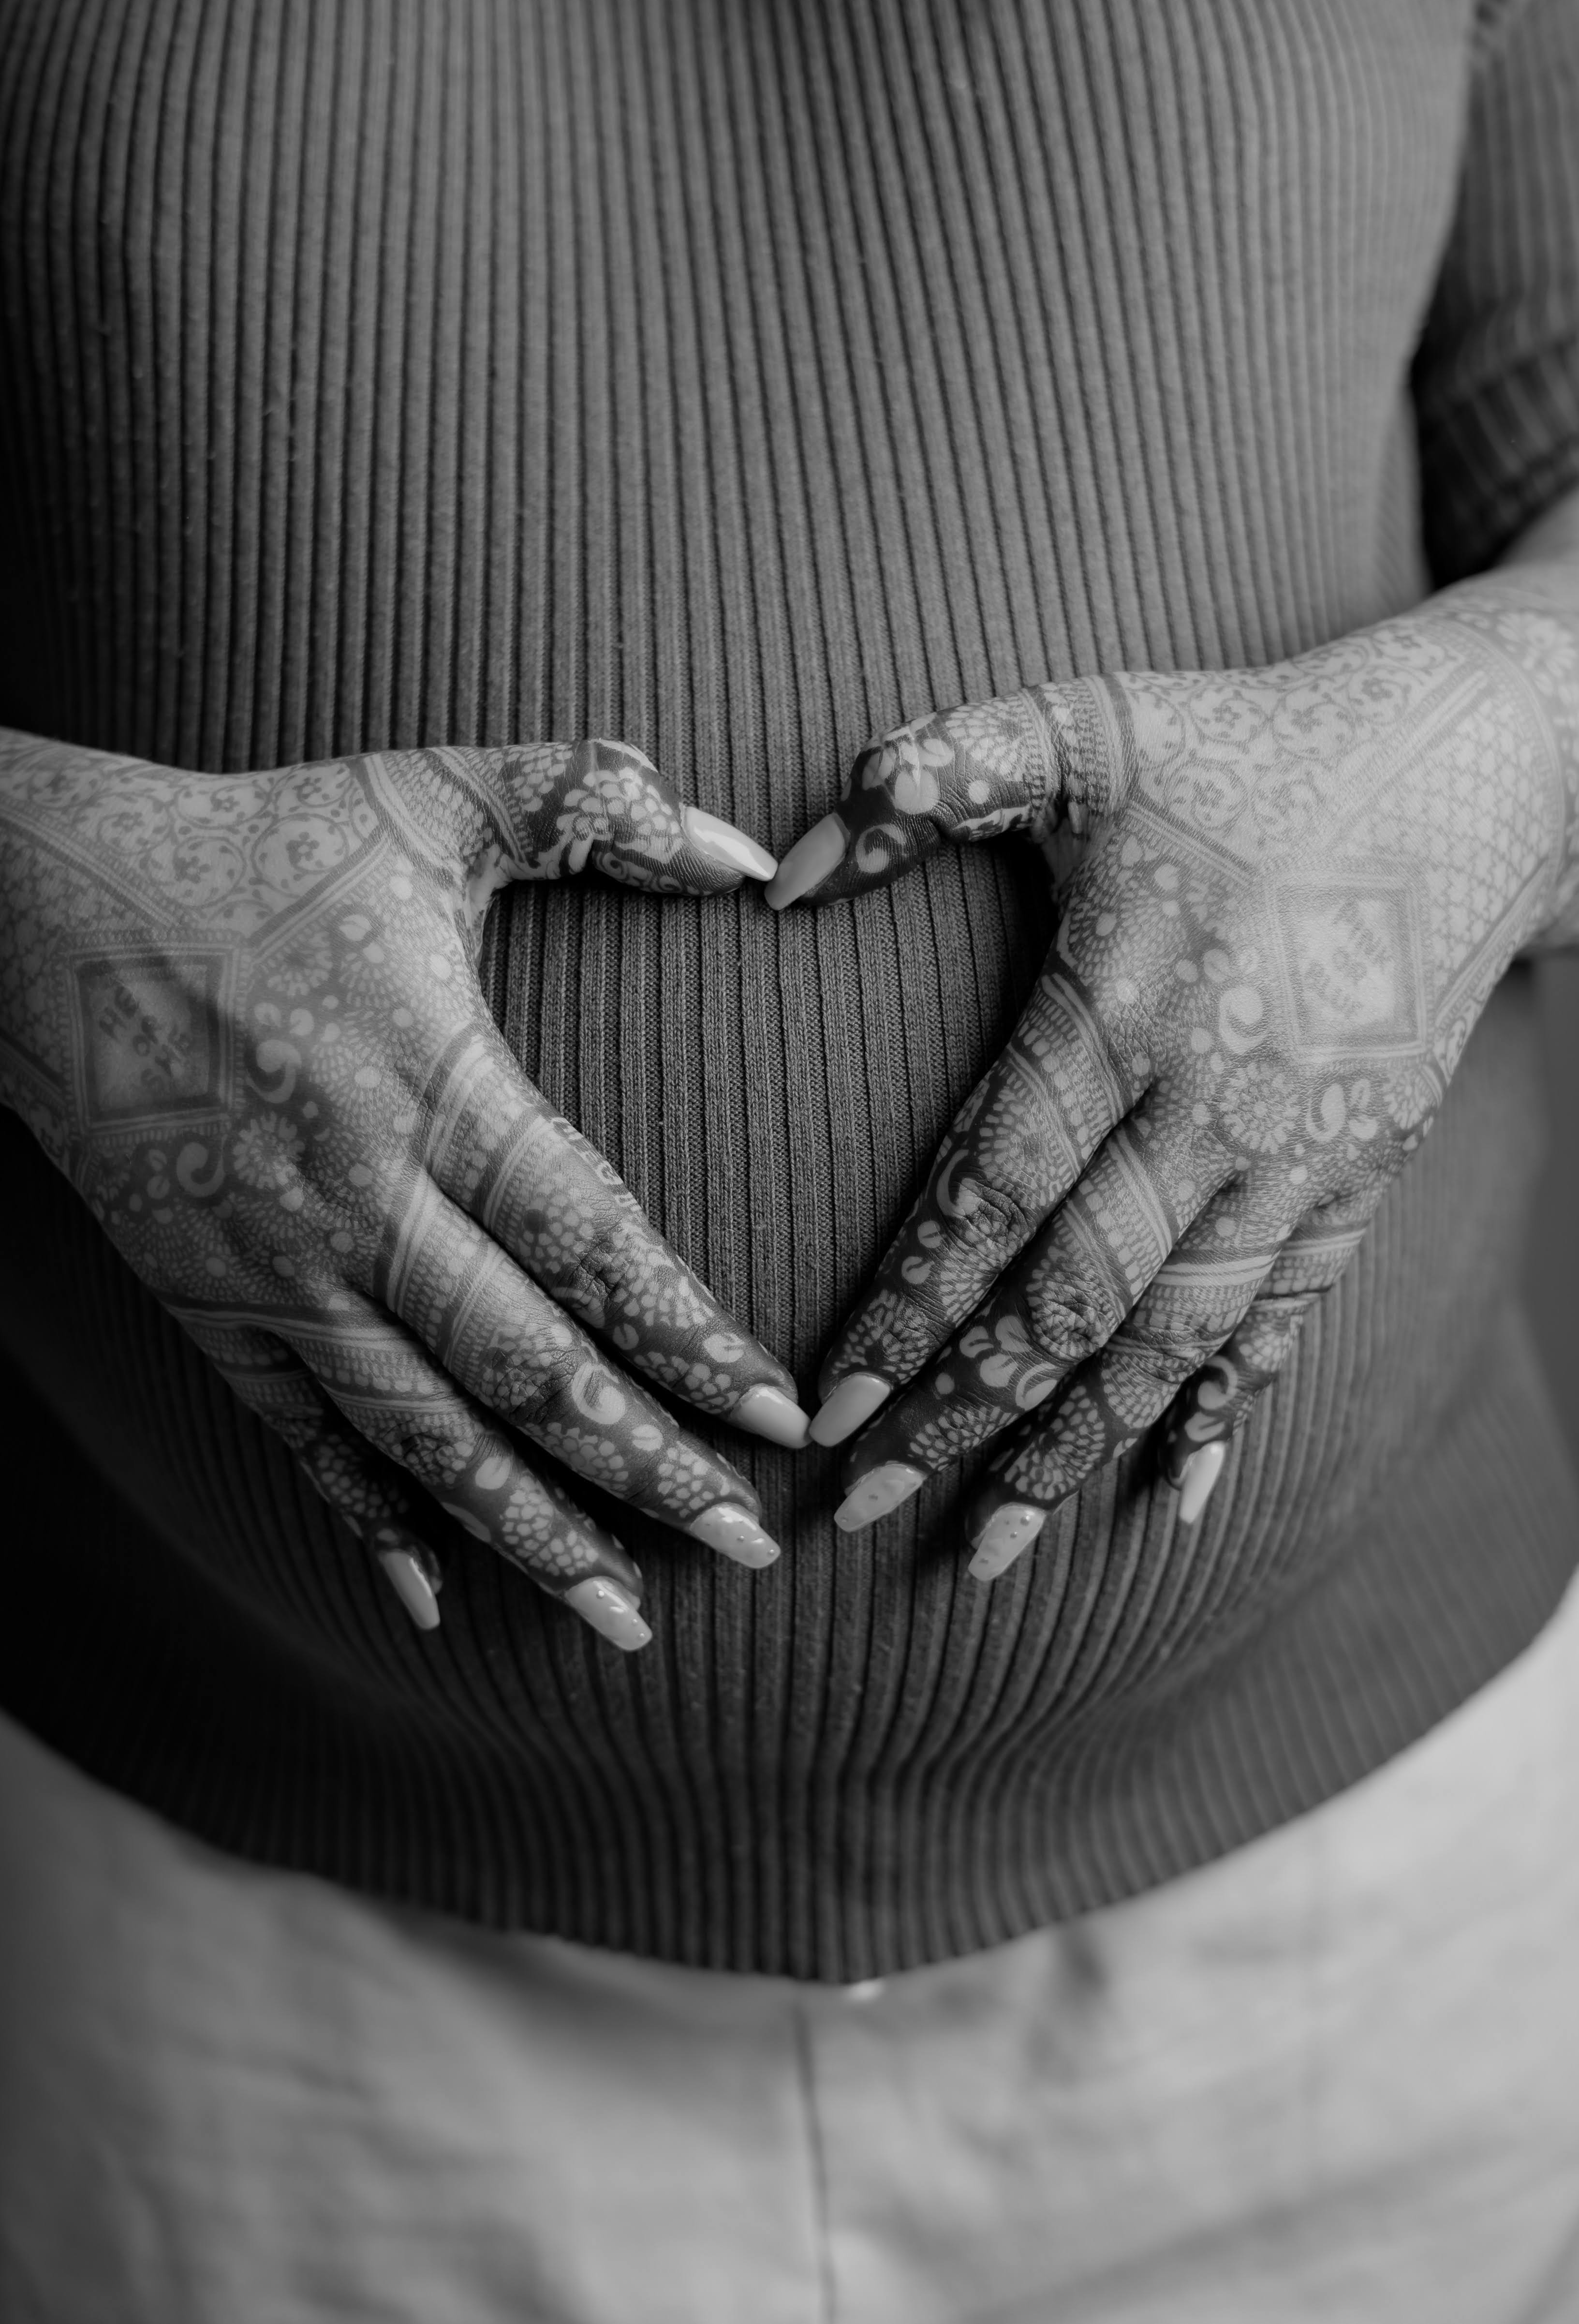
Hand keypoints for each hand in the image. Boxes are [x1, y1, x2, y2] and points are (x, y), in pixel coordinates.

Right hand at [0, 734, 806, 1648]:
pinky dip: (370, 1521)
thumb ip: (594, 802)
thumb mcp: (428, 794)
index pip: (591, 1243)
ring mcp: (275, 1272)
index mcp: (430, 1088)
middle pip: (525, 1370)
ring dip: (531, 1532)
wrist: (34, 904)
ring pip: (422, 1436)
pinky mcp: (207, 1304)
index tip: (776, 1415)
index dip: (690, 1339)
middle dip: (644, 1470)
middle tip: (749, 1550)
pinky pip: (303, 1437)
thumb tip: (753, 856)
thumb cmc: (257, 846)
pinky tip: (435, 1597)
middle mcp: (356, 1205)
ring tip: (628, 1619)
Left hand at [766, 581, 1578, 1578]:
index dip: (905, 1313)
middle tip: (859, 1515)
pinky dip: (1226, 1412)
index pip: (991, 1197)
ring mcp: (1301, 1155)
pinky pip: (1285, 1321)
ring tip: (987, 1552)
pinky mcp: (1364, 1172)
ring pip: (1176, 1343)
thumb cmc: (1253, 745)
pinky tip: (1176, 1495)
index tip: (826, 1410)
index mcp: (1127, 1009)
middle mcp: (1215, 1108)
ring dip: (1075, 1451)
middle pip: (1071, 1302)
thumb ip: (929, 774)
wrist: (1477, 768)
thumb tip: (772, 873)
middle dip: (962, 1418)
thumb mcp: (1086, 722)